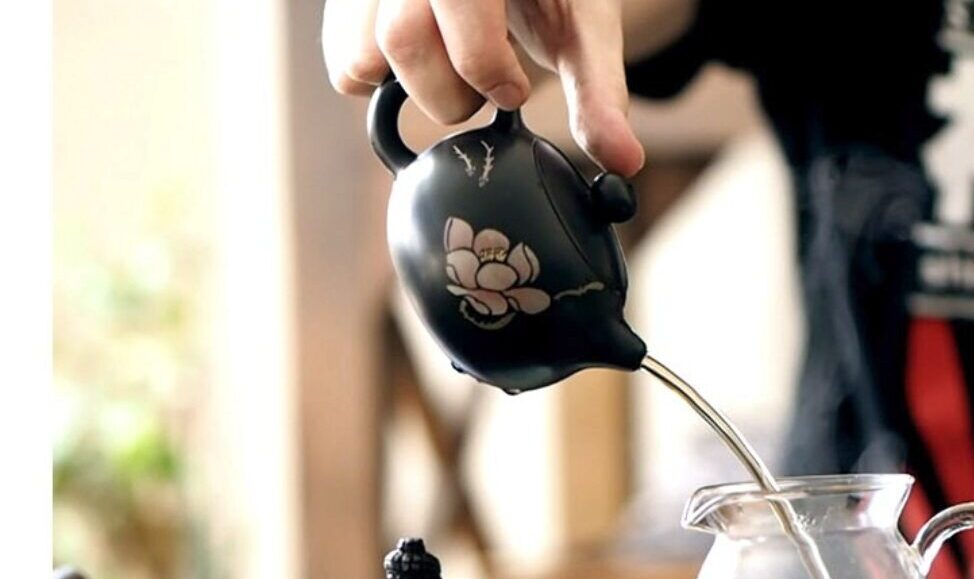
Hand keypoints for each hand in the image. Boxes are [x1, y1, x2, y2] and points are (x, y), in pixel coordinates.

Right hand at [322, 0, 645, 175]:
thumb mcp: (585, 31)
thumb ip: (600, 93)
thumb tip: (626, 164)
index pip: (456, 3)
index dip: (483, 64)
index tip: (513, 89)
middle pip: (402, 40)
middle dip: (450, 92)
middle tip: (489, 88)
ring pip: (360, 58)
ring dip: (413, 92)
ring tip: (454, 71)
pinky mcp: (349, 7)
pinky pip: (344, 67)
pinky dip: (381, 87)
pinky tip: (426, 68)